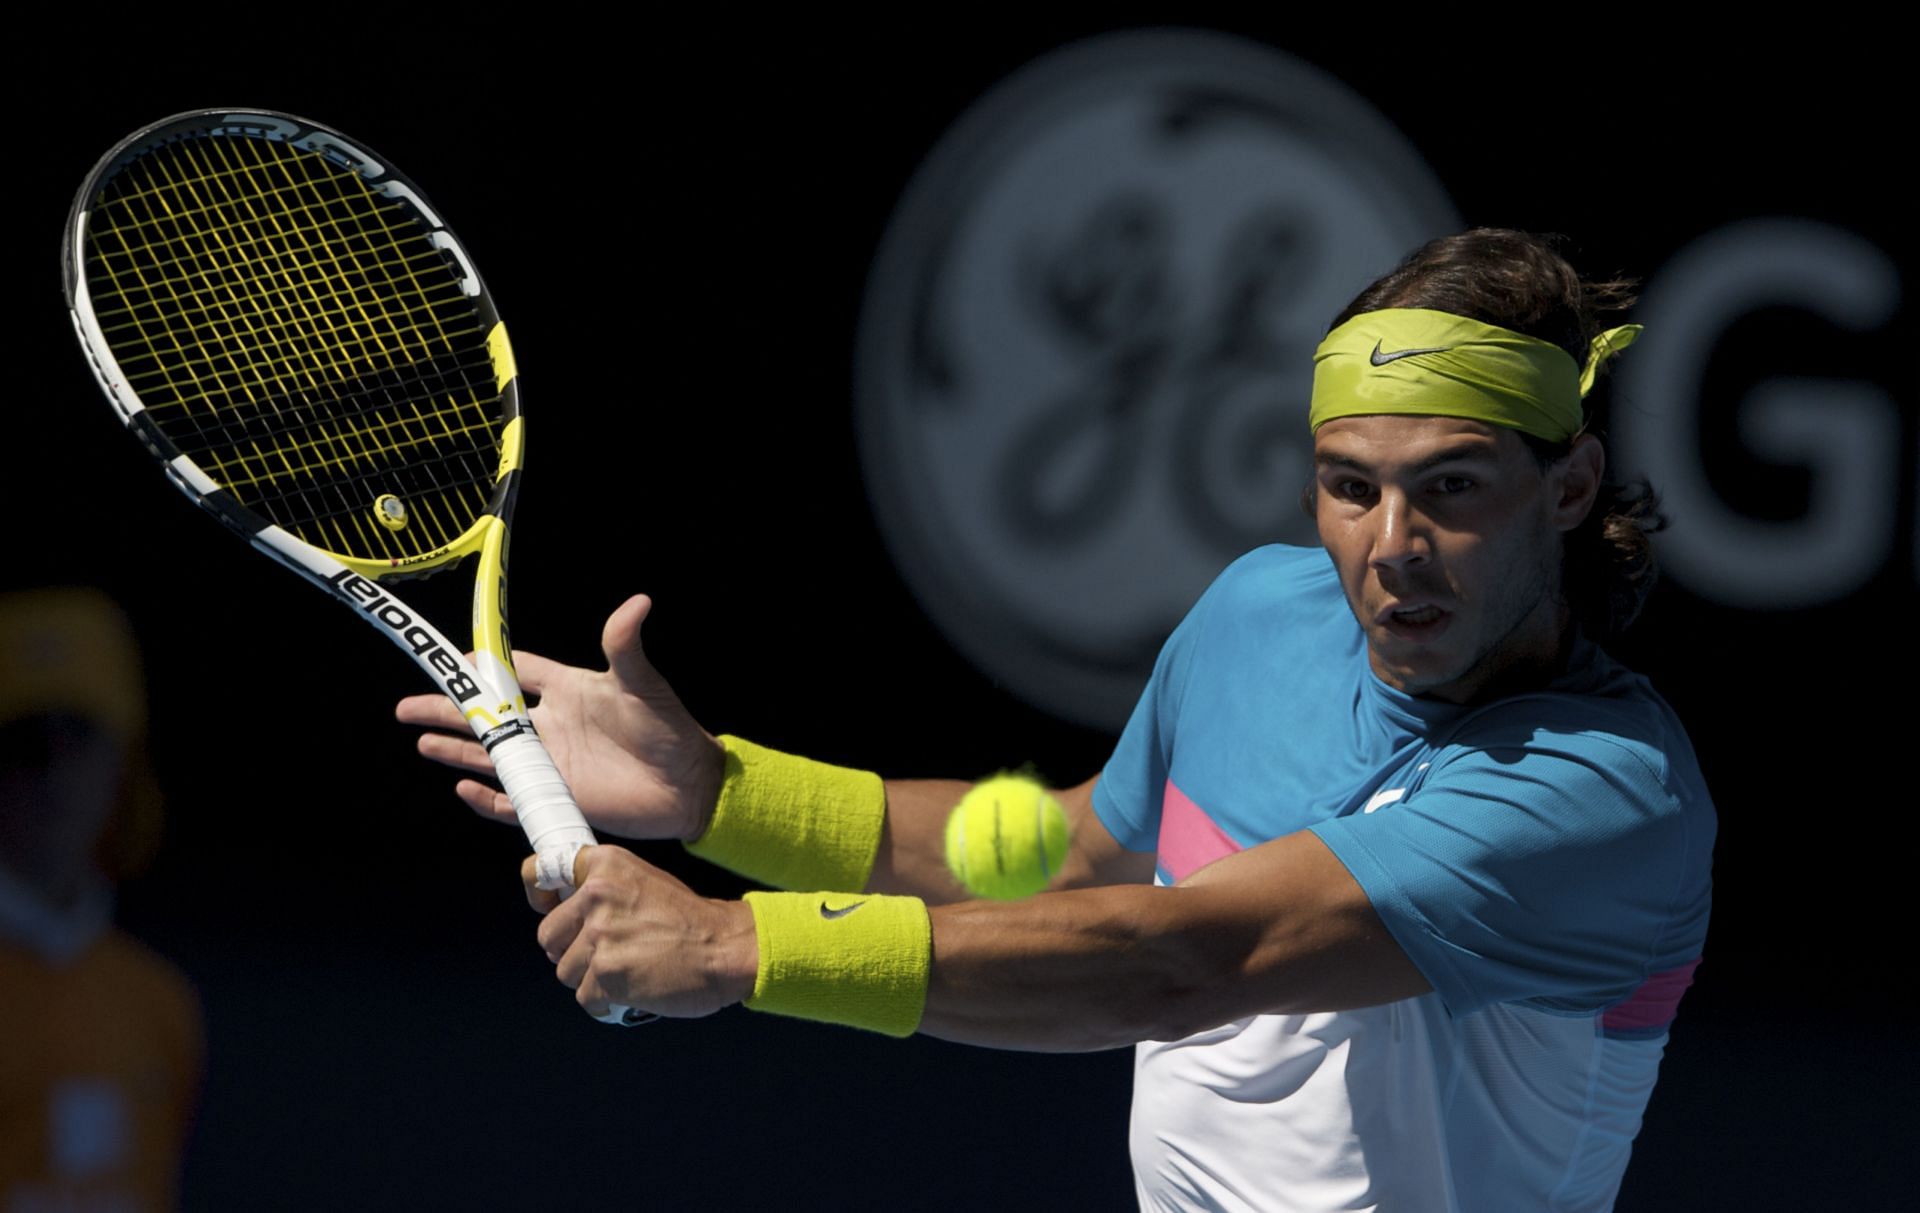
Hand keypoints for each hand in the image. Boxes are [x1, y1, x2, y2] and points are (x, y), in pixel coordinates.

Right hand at [397, 594, 724, 841]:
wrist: (688, 784)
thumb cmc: (668, 728)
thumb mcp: (642, 683)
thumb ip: (626, 644)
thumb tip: (638, 601)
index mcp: (567, 691)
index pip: (515, 673)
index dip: (485, 667)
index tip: (454, 661)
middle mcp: (551, 726)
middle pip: (488, 716)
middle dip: (448, 709)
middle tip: (406, 705)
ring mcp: (551, 763)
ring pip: (490, 756)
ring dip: (455, 748)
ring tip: (421, 739)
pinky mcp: (557, 796)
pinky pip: (512, 799)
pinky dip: (487, 797)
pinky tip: (461, 788)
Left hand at [525, 846, 757, 1020]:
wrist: (726, 949)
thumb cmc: (691, 921)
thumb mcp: (644, 881)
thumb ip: (604, 888)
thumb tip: (567, 908)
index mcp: (606, 866)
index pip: (539, 872)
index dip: (539, 895)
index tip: (548, 907)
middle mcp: (597, 896)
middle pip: (547, 936)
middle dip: (570, 950)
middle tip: (605, 952)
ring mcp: (600, 937)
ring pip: (565, 972)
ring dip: (592, 978)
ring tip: (628, 969)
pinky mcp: (606, 975)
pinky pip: (585, 998)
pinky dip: (607, 1001)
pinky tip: (634, 989)